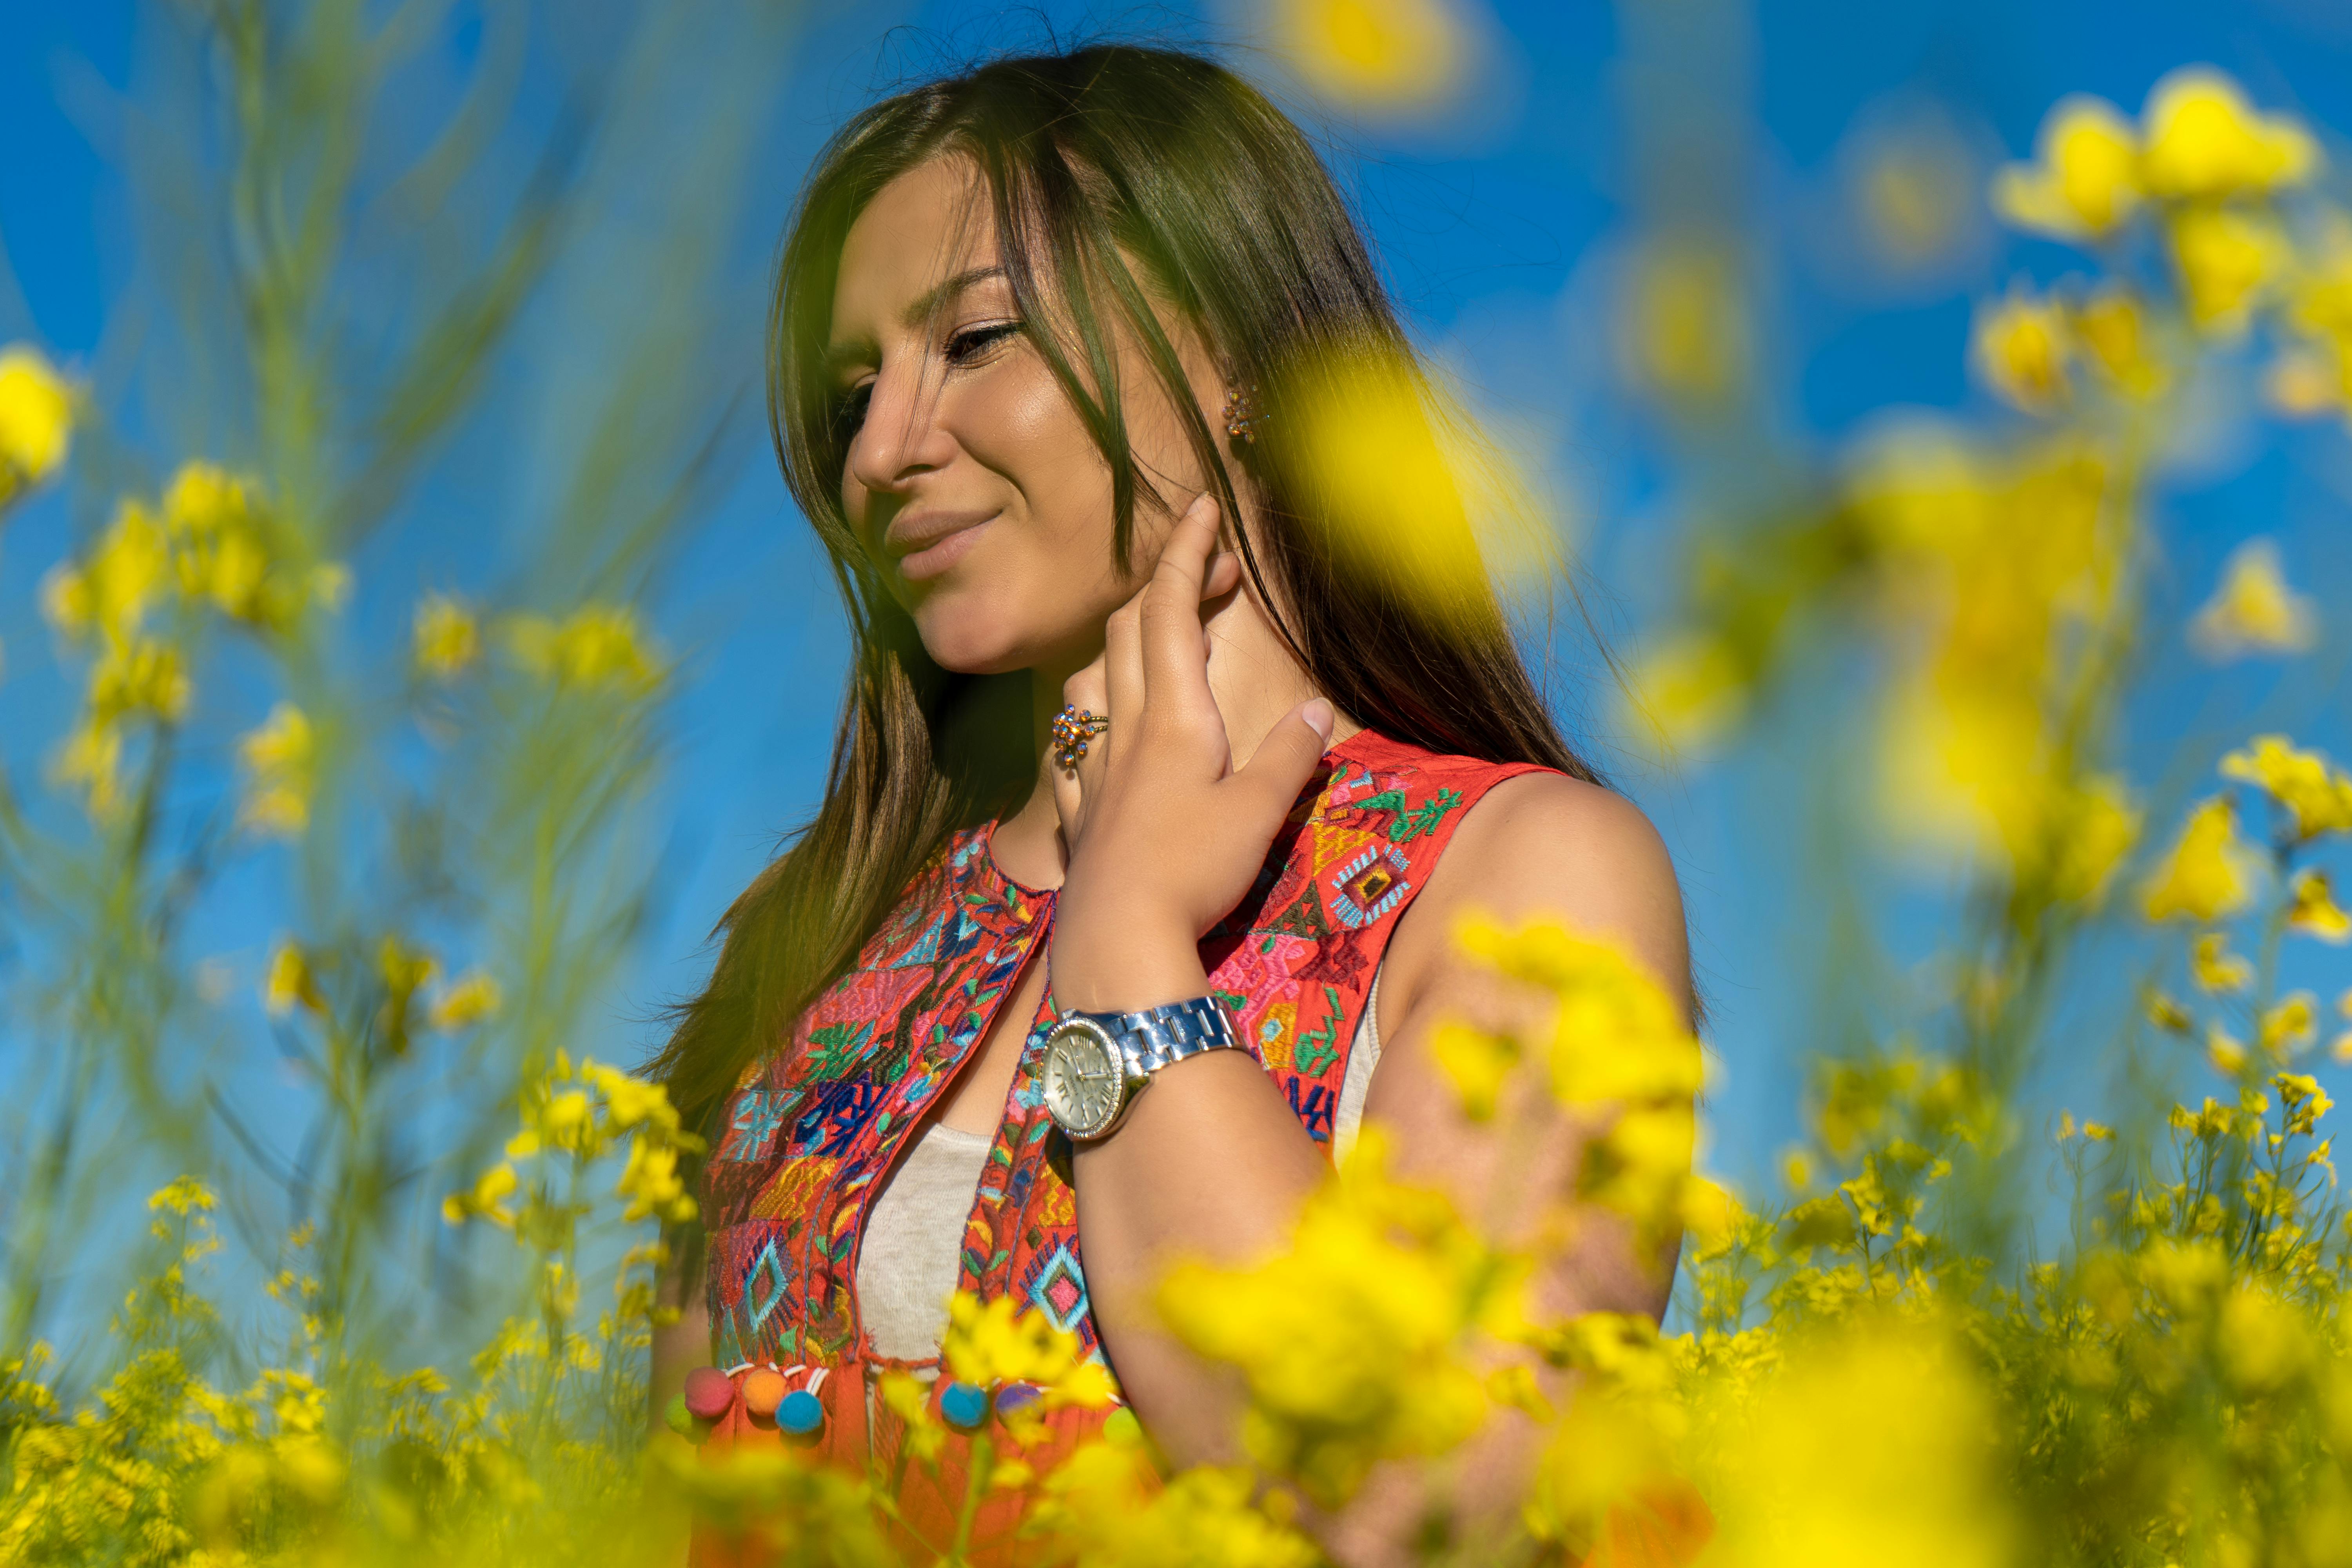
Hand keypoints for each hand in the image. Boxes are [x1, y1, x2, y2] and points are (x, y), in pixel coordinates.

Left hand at [1049, 494, 1336, 1013]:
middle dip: (1165, 586)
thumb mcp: (1258, 813)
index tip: (1201, 509)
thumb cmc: (1192, 872)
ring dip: (1119, 645)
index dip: (1185, 555)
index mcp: (1173, 717)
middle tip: (1208, 573)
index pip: (1171, 612)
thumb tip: (1312, 711)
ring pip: (1090, 681)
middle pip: (1129, 632)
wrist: (1118, 940)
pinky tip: (1090, 731)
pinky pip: (1072, 747)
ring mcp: (1096, 772)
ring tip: (1150, 644)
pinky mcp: (1081, 815)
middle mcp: (1126, 731)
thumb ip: (1289, 757)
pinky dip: (1085, 718)